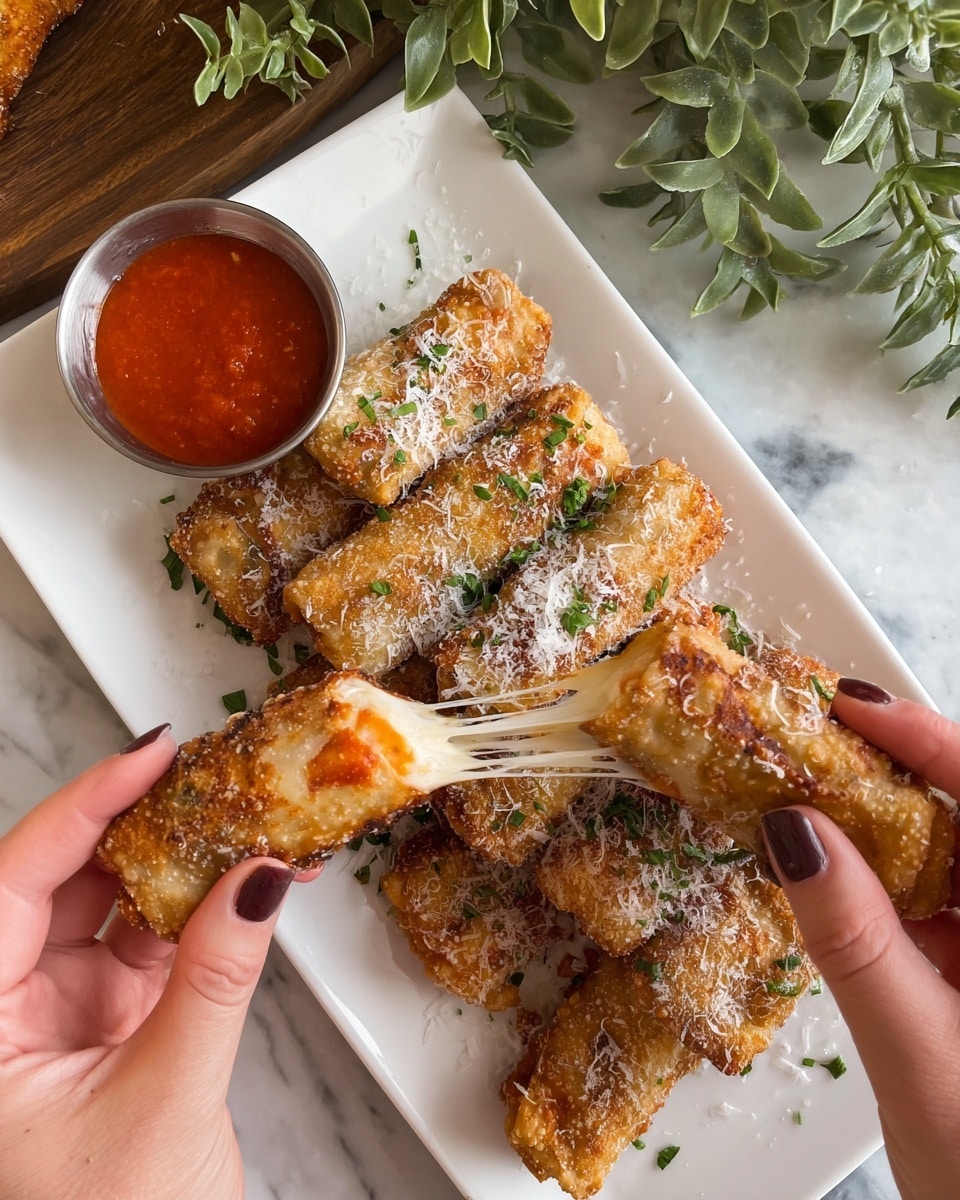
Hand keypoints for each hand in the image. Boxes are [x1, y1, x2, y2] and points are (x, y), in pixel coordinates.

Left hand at [0, 725, 306, 1199]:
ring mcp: (62, 1012)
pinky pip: (158, 940)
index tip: (150, 756)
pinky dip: (206, 909)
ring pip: (118, 904)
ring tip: (248, 826)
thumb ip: (215, 979)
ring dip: (186, 864)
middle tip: (215, 781)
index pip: (10, 884)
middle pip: (68, 880)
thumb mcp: (165, 1100)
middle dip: (147, 825)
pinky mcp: (117, 1020)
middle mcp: (7, 1008)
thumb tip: (258, 880)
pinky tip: (249, 881)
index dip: (81, 808)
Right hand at [761, 680, 959, 1199]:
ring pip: (953, 856)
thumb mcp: (921, 1060)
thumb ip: (857, 945)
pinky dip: (887, 883)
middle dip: (888, 774)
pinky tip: (838, 880)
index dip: (925, 739)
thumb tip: (795, 835)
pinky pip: (942, 902)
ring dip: (880, 829)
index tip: (847, 705)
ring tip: (804, 802)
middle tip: (804, 744)